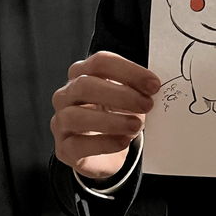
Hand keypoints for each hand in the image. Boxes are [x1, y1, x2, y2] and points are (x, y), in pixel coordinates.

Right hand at [50, 51, 161, 183]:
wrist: (102, 152)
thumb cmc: (115, 116)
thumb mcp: (127, 99)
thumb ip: (137, 91)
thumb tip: (154, 89)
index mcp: (82, 74)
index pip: (100, 63)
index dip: (128, 71)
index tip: (153, 84)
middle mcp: (66, 95)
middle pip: (85, 85)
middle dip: (120, 95)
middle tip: (147, 104)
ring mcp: (61, 121)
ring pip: (76, 116)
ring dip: (111, 120)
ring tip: (136, 125)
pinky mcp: (64, 148)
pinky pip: (78, 145)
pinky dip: (104, 143)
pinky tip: (123, 142)